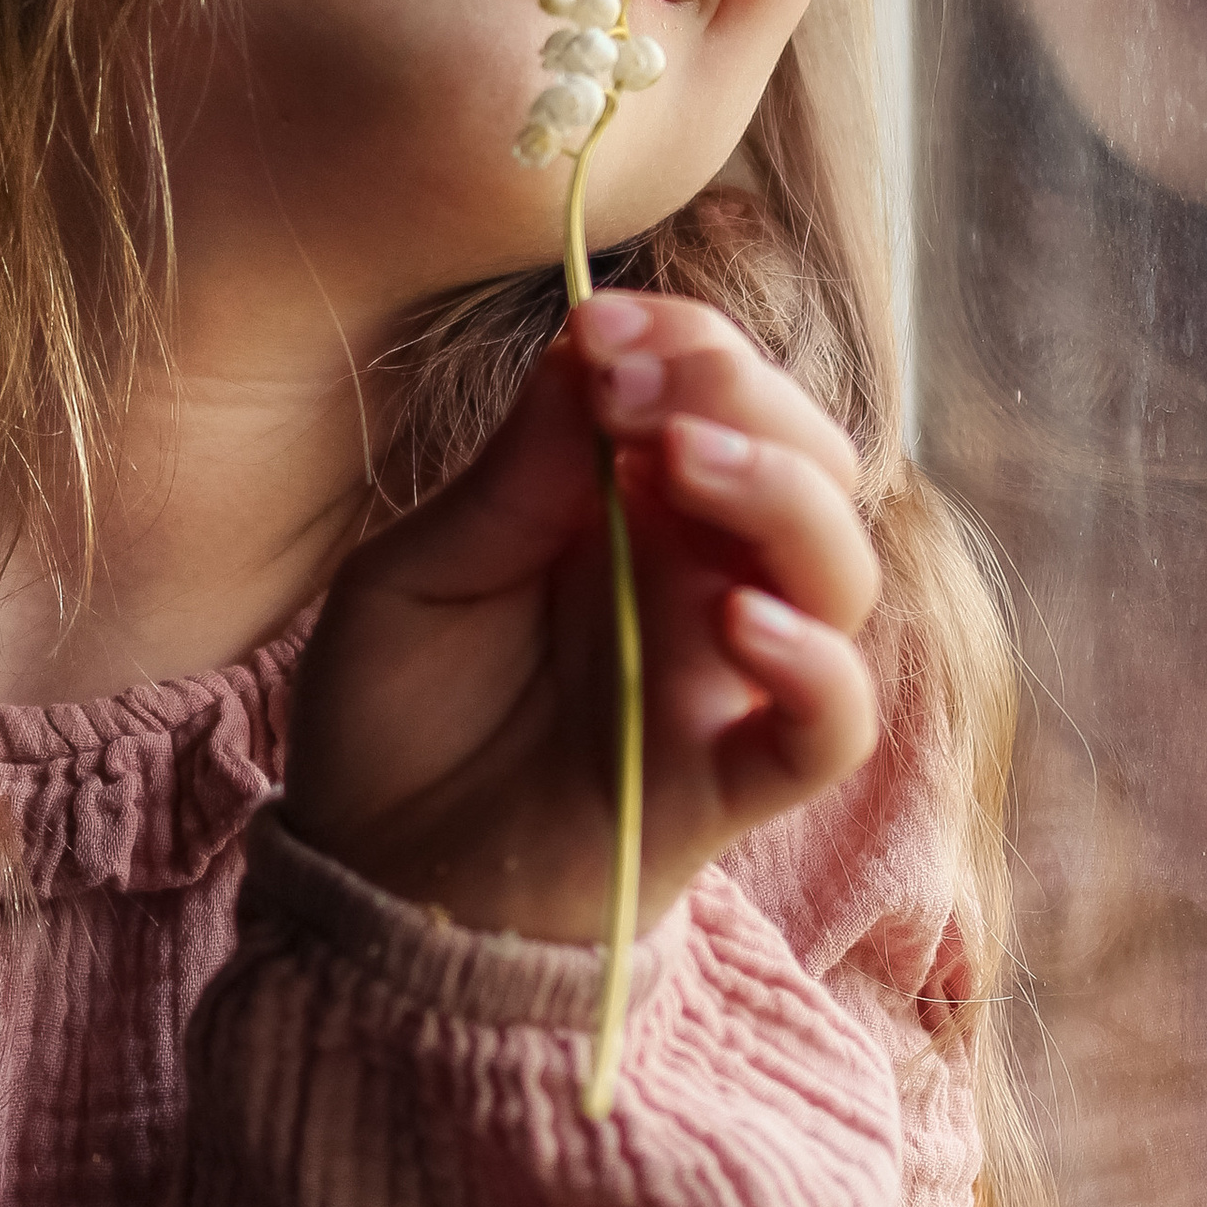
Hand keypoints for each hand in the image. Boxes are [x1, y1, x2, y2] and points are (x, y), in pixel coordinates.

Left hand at [283, 292, 880, 942]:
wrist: (367, 882)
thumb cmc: (390, 718)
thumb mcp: (413, 574)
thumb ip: (506, 479)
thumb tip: (581, 351)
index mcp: (626, 510)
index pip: (718, 392)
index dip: (684, 339)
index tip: (599, 324)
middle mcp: (697, 580)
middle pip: (809, 461)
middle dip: (740, 395)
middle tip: (633, 387)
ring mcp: (723, 679)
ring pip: (839, 570)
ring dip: (781, 496)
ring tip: (680, 461)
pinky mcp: (730, 781)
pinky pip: (830, 725)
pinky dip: (815, 666)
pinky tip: (741, 622)